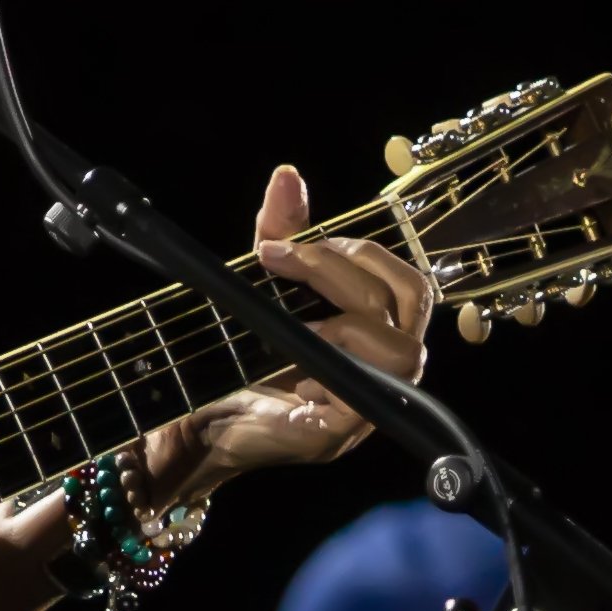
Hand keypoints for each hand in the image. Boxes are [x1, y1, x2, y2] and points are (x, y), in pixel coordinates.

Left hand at [150, 162, 437, 486]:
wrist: (198, 423)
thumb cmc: (239, 359)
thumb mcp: (261, 287)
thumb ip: (281, 234)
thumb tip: (288, 175)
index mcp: (378, 330)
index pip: (405, 278)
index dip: (353, 251)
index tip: (282, 246)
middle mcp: (386, 366)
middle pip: (414, 300)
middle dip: (345, 270)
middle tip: (283, 265)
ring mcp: (369, 405)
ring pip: (403, 351)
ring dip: (344, 324)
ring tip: (292, 322)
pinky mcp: (338, 435)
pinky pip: (362, 399)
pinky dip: (327, 373)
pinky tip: (291, 371)